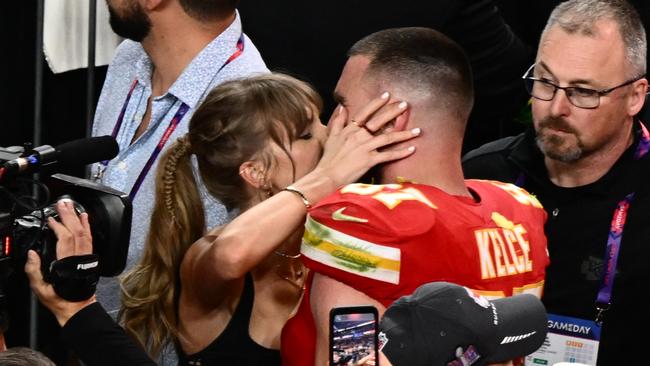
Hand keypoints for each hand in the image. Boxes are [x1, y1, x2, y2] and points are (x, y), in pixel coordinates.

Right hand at [24, 200, 95, 325]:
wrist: (77, 306)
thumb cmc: (59, 298)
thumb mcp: (40, 289)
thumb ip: (33, 271)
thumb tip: (31, 254)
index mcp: (66, 263)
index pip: (64, 239)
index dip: (58, 227)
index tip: (51, 219)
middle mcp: (79, 258)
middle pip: (75, 232)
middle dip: (68, 216)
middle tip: (62, 204)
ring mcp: (86, 257)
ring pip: (84, 233)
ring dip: (78, 218)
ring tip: (73, 207)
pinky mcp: (89, 258)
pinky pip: (89, 239)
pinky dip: (87, 227)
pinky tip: (85, 218)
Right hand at [314, 92, 418, 186]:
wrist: (326, 176)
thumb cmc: (328, 159)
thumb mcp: (331, 137)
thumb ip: (338, 121)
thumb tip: (342, 107)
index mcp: (350, 129)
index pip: (365, 112)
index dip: (376, 103)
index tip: (387, 95)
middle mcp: (359, 136)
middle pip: (379, 121)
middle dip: (393, 112)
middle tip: (405, 105)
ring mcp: (365, 148)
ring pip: (388, 138)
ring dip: (404, 133)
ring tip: (417, 130)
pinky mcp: (369, 160)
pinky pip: (389, 155)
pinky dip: (401, 152)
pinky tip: (412, 148)